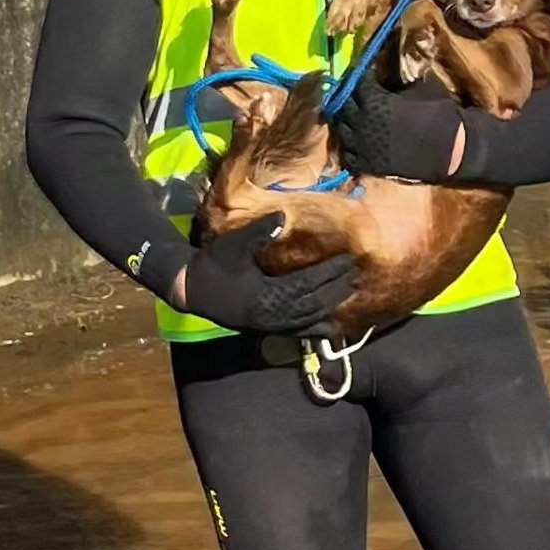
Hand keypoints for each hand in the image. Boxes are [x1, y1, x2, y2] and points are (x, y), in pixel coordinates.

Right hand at [182, 212, 358, 337]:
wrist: (192, 290)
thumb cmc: (214, 264)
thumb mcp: (234, 244)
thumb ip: (259, 232)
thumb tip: (284, 217)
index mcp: (267, 294)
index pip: (308, 283)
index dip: (330, 273)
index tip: (348, 260)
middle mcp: (273, 314)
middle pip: (314, 303)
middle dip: (337, 289)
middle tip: (357, 274)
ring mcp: (271, 325)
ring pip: (309, 319)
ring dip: (331, 307)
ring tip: (350, 293)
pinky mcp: (267, 330)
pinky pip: (298, 332)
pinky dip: (316, 329)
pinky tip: (330, 326)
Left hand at [336, 73, 464, 181]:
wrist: (452, 150)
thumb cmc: (439, 114)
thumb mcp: (421, 87)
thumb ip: (399, 83)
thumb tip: (393, 75)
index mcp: (374, 101)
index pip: (357, 83)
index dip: (362, 79)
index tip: (367, 77)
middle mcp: (362, 122)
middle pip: (345, 106)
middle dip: (351, 99)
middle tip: (359, 97)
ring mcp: (363, 146)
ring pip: (342, 130)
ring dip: (347, 123)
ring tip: (355, 119)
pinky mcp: (369, 165)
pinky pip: (348, 157)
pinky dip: (351, 149)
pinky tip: (358, 143)